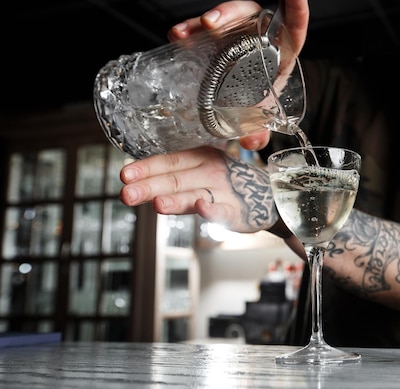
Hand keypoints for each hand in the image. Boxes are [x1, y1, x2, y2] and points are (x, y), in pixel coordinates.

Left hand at [119, 146, 278, 233]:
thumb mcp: (200, 173)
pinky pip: (221, 210)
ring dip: (176, 199)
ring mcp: (223, 190)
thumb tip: (134, 183)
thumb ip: (172, 179)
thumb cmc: (224, 185)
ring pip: (194, 194)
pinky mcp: (234, 211)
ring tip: (157, 204)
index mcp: (200, 157)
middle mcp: (210, 170)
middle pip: (176, 178)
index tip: (125, 175)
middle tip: (126, 194)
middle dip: (149, 187)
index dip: (146, 168)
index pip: (169, 161)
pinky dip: (212, 210)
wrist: (265, 197)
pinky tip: (202, 207)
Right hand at [167, 0, 309, 150]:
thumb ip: (260, 130)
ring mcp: (236, 35)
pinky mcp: (215, 38)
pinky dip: (190, 30)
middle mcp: (258, 38)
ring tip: (188, 31)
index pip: (293, 28)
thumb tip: (254, 141)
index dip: (297, 11)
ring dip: (207, 20)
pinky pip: (203, 28)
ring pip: (226, 17)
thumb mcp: (259, 118)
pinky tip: (177, 36)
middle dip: (230, 13)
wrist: (235, 108)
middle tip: (211, 23)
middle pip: (250, 15)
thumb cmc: (256, 104)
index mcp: (279, 55)